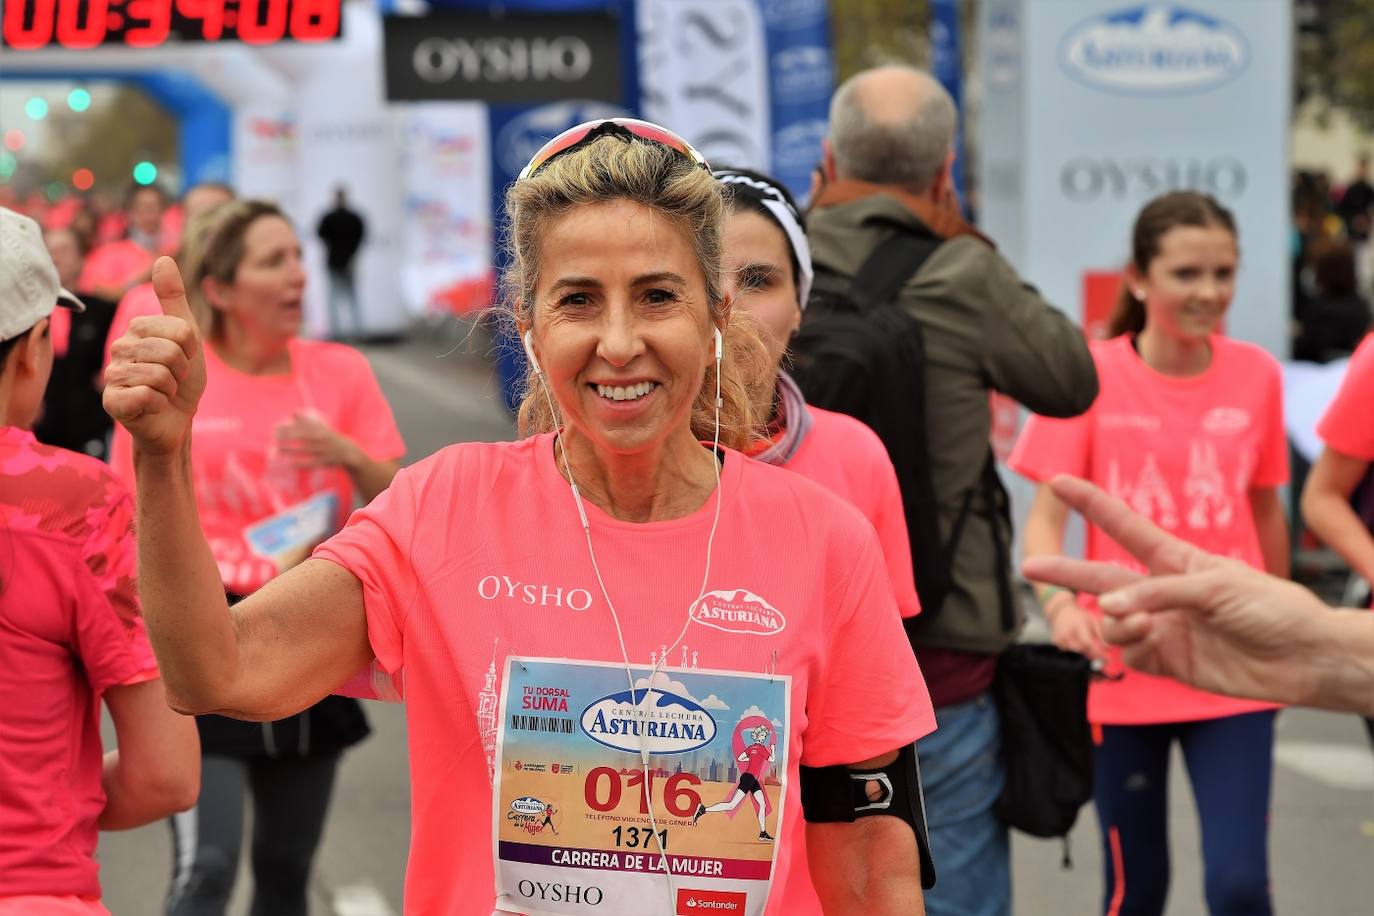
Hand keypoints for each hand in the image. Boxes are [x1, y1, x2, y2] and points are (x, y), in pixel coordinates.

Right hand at [103, 257, 205, 456]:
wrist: (177, 420)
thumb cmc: (182, 378)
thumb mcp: (187, 336)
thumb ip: (174, 299)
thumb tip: (163, 258)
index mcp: (136, 330)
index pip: (179, 331)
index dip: (190, 350)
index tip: (184, 360)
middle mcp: (118, 349)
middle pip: (169, 352)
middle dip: (181, 370)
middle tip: (174, 379)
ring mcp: (112, 376)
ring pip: (158, 374)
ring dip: (171, 389)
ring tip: (163, 392)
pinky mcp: (112, 402)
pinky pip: (146, 396)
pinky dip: (159, 404)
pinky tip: (152, 406)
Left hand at [275, 411, 358, 470]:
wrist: (348, 451)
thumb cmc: (330, 438)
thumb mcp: (321, 427)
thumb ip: (306, 421)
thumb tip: (293, 413)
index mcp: (319, 429)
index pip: (301, 426)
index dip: (288, 427)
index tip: (275, 428)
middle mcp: (321, 438)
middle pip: (301, 436)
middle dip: (287, 437)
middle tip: (274, 438)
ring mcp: (322, 450)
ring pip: (304, 449)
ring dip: (290, 449)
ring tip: (278, 450)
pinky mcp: (324, 461)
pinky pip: (310, 462)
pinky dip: (300, 463)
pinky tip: (290, 464)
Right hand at [1022, 476, 1329, 706]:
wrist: (1306, 659)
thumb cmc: (1274, 608)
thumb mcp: (1219, 585)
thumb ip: (1159, 593)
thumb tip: (1108, 609)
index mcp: (1178, 560)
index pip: (1125, 527)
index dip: (1091, 504)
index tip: (1058, 482)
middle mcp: (1164, 592)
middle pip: (1102, 579)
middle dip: (1066, 573)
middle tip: (1029, 567)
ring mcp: (1164, 627)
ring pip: (1112, 622)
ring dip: (1115, 623)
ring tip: (1137, 627)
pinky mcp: (1168, 662)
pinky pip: (1129, 654)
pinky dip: (1129, 651)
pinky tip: (1149, 647)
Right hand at [1045, 592, 1107, 661]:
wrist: (1061, 612)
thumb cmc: (1080, 617)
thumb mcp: (1092, 620)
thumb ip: (1100, 633)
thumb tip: (1108, 648)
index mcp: (1078, 625)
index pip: (1087, 643)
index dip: (1098, 653)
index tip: (1107, 660)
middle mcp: (1067, 633)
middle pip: (1081, 651)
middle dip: (1093, 656)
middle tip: (1103, 658)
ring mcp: (1059, 638)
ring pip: (1075, 653)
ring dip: (1085, 654)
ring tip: (1090, 648)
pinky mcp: (1056, 643)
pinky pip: (1069, 652)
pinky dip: (1076, 652)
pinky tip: (1079, 645)